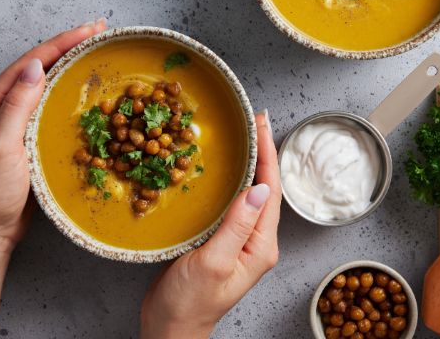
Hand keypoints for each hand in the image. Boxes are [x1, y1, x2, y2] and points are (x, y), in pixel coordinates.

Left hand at [0, 19, 107, 329]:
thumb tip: (37, 66)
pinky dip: (69, 87)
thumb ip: (15, 106)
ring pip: (47, 79)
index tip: (93, 28)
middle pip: (41, 63)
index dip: (64, 41)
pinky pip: (51, 100)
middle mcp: (3, 103)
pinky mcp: (29, 132)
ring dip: (71, 62)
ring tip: (97, 50)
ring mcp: (16, 118)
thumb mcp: (1, 148)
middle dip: (70, 44)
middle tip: (101, 31)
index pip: (34, 60)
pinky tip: (84, 87)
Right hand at [140, 111, 281, 338]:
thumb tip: (259, 188)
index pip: (269, 192)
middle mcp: (254, 241)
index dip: (267, 155)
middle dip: (261, 153)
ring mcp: (238, 241)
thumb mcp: (214, 262)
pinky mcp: (220, 242)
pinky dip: (228, 182)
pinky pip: (229, 205)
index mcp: (260, 246)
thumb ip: (237, 226)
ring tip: (243, 137)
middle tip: (254, 122)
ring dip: (247, 164)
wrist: (170, 328)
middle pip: (263, 189)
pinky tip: (220, 170)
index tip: (262, 125)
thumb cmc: (190, 303)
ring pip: (246, 194)